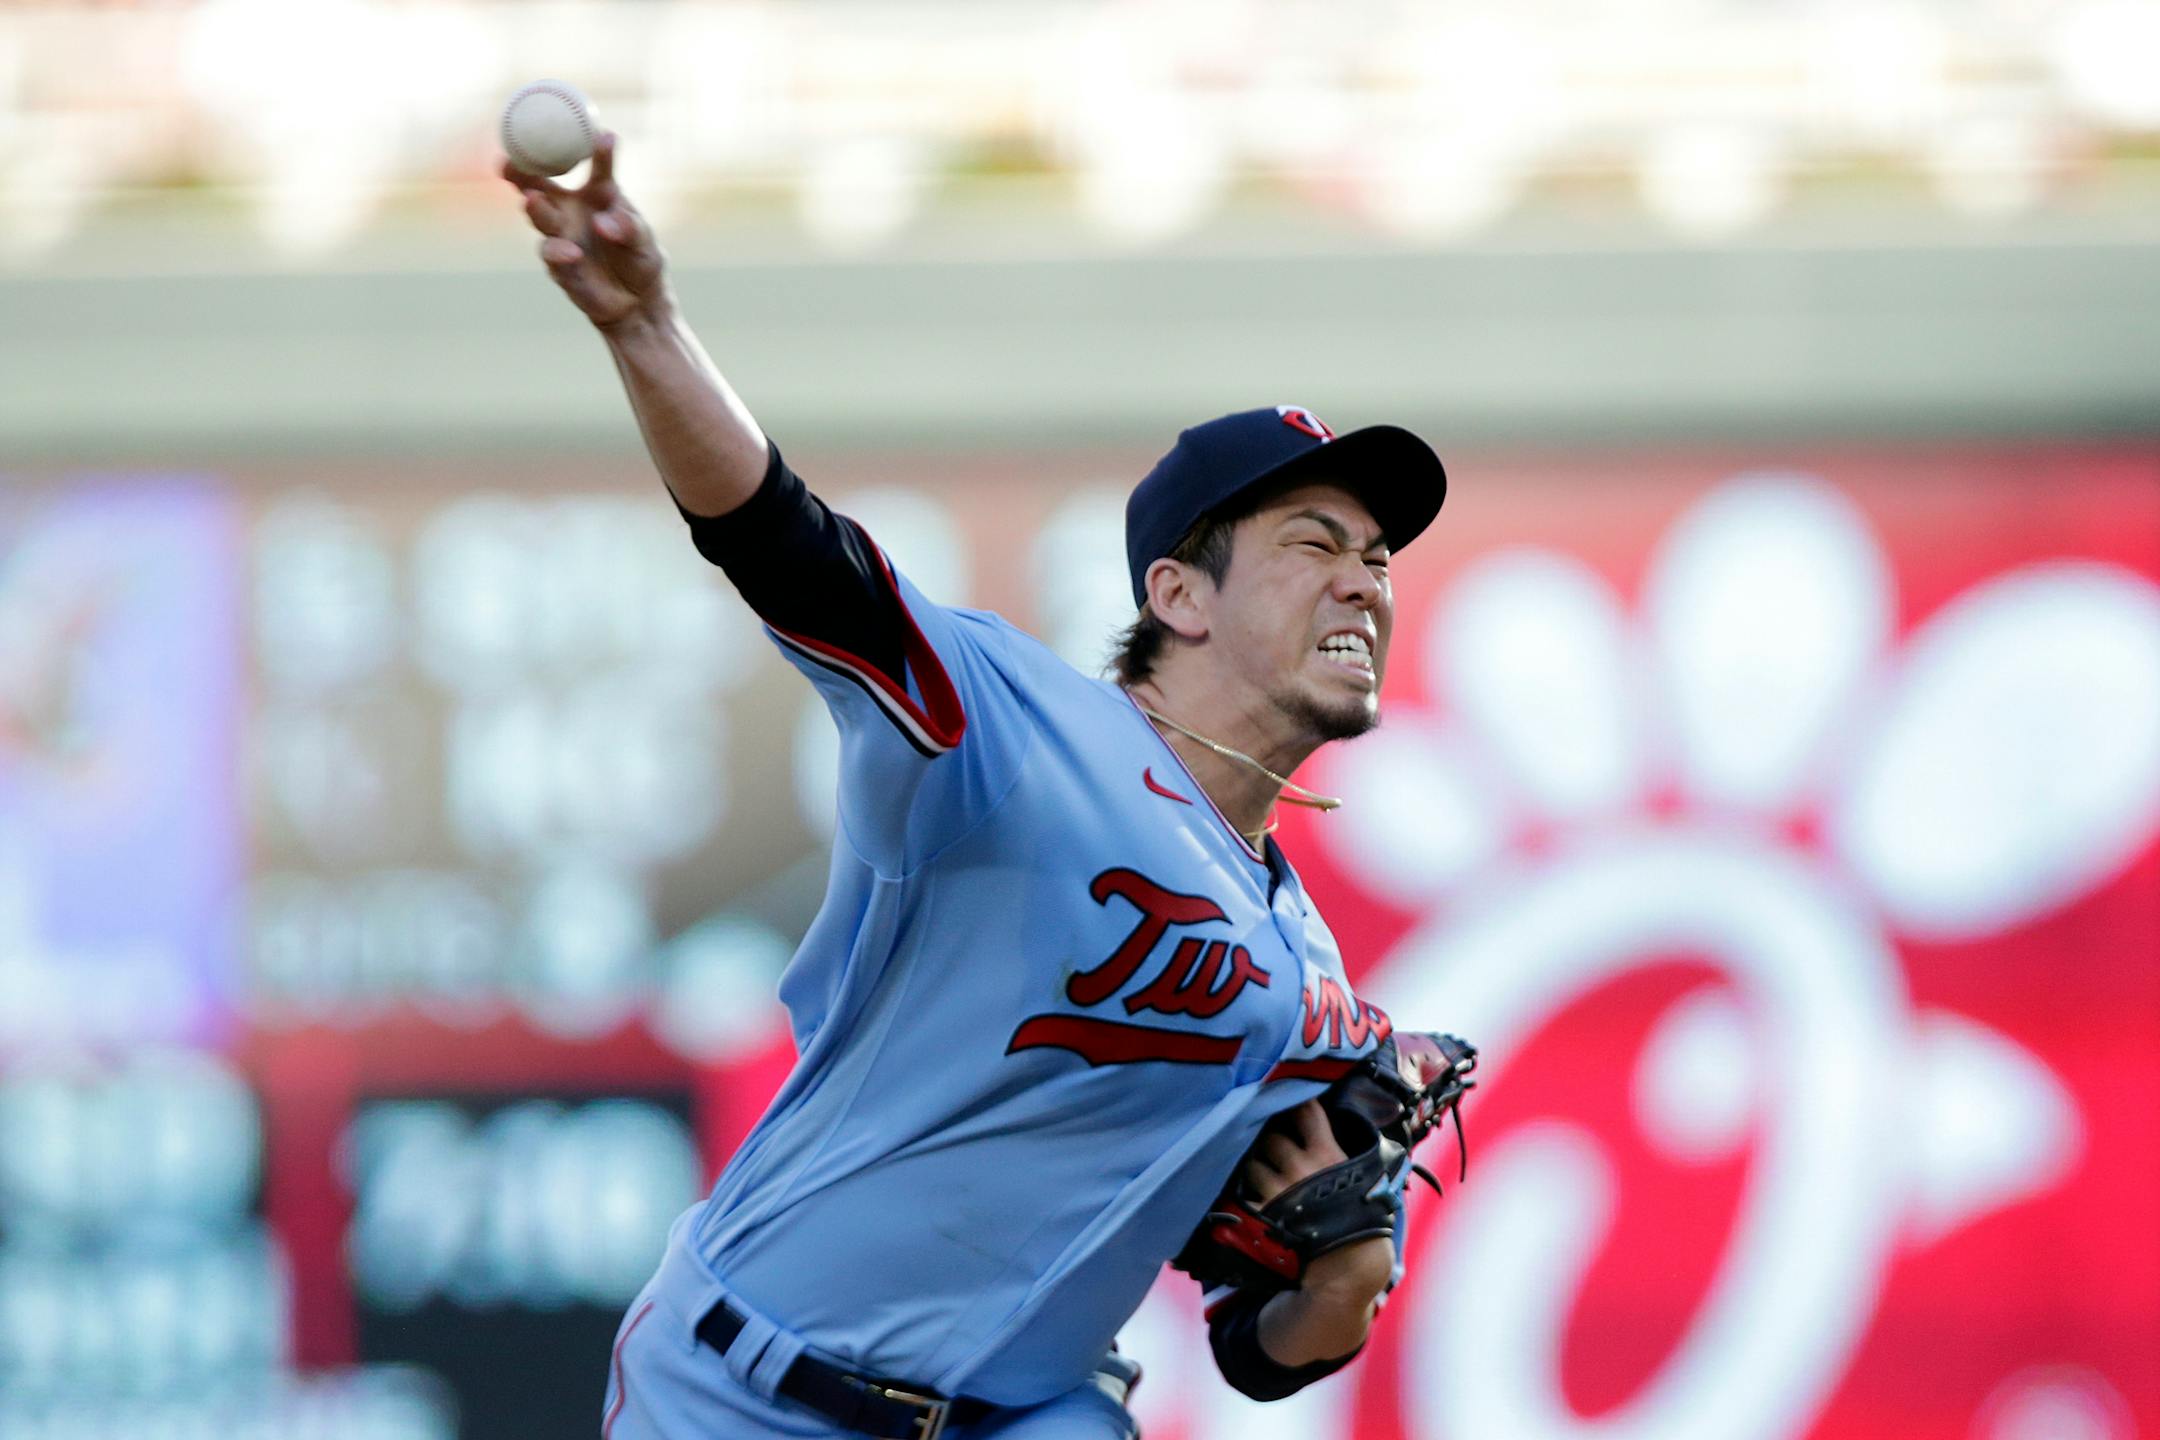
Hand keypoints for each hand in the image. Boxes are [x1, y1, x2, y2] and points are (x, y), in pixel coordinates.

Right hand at [502, 133, 668, 332]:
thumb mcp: (643, 239)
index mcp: (597, 194)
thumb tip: (603, 223)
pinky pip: (555, 258)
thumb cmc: (639, 258)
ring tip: (532, 200)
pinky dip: (561, 254)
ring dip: (536, 209)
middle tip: (511, 160)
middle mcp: (571, 211)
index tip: (604, 136)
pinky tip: (571, 253)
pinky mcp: (561, 268)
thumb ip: (628, 227)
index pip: (595, 166)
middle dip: (522, 171)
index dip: (596, 150)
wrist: (638, 302)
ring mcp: (562, 238)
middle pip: (540, 185)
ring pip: (542, 219)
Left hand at [1245, 1100, 1394, 1303]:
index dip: (1295, 1103)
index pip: (1306, 1110)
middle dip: (1270, 1141)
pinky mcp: (1262, 1214)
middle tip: (1275, 1150)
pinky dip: (1248, 1195)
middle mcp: (1300, 1168)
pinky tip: (1257, 1200)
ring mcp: (1279, 1191)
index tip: (1289, 1102)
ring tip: (1266, 1177)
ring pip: (1252, 1163)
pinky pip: (1244, 1194)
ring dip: (1256, 1168)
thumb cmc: (1364, 1220)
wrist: (1348, 1265)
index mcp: (1327, 1155)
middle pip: (1270, 1136)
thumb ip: (1349, 1150)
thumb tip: (1350, 1122)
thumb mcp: (1368, 1178)